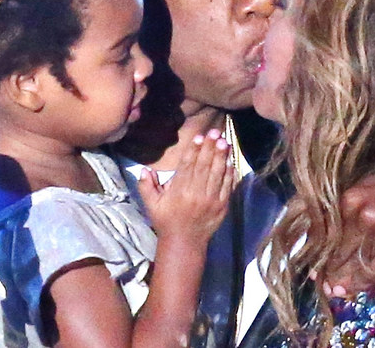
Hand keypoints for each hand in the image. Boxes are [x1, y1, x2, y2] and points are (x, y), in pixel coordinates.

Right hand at [136, 128, 235, 243]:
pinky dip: (229, 172)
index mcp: (179, 192)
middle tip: (215, 132)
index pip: (187, 166)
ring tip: (224, 141)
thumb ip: (146, 186)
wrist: (185, 243)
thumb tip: (144, 169)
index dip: (194, 151)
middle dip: (210, 148)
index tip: (199, 137)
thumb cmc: (166, 221)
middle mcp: (196, 194)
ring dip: (221, 156)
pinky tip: (230, 160)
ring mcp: (211, 200)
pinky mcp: (222, 206)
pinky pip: (227, 186)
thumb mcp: (151, 205)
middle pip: (204, 166)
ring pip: (217, 174)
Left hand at [323, 160, 374, 290]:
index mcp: (353, 191)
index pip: (324, 225)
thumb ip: (364, 208)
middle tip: (325, 285)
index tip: (314, 264)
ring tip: (336, 291)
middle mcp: (358, 204)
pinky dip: (368, 280)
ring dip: (345, 279)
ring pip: (353, 259)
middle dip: (330, 268)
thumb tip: (342, 236)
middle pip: (334, 245)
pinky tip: (359, 288)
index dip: (319, 247)